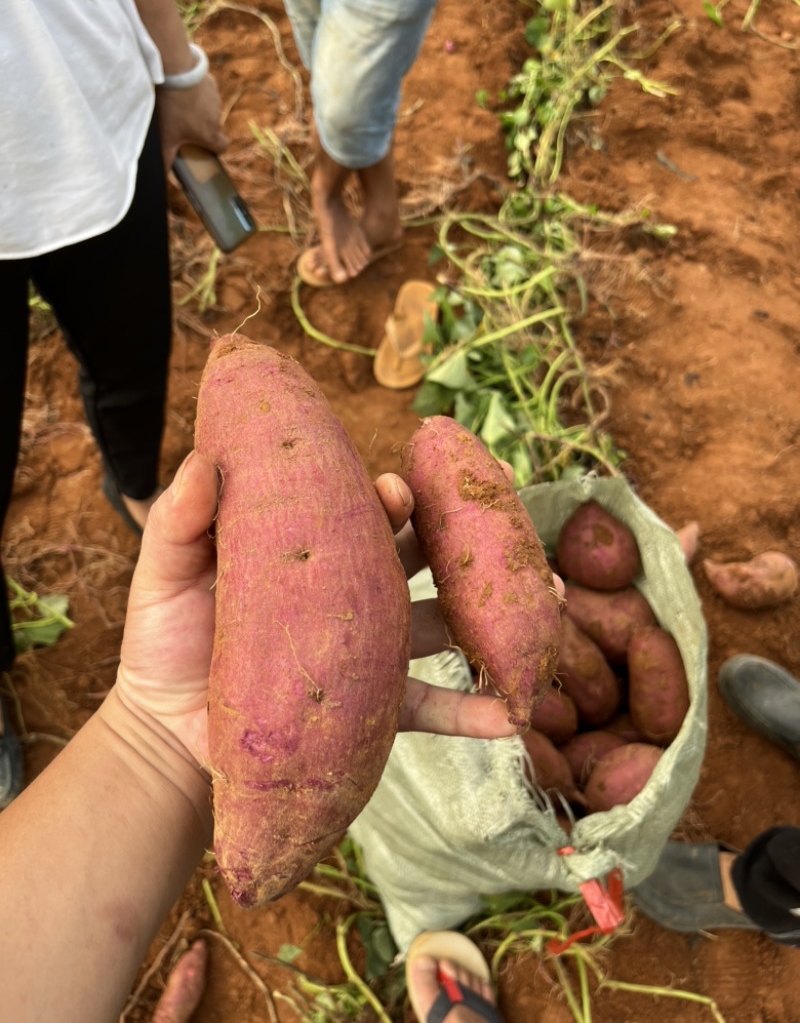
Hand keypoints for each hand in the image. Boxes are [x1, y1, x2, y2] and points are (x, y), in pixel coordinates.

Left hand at [116, 457, 519, 767]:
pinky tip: (509, 714)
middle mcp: (353, 598)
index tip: (405, 488)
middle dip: (466, 544)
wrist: (165, 734)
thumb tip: (204, 460)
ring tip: (541, 608)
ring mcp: (369, 654)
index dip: (394, 496)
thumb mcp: (165, 576)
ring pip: (443, 627)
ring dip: (492, 621)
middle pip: (420, 559)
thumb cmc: (166, 644)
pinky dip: (472, 712)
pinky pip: (431, 709)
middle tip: (507, 533)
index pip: (365, 514)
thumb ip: (180, 522)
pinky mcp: (372, 712)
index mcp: (316, 556)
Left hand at [155, 75, 228, 171]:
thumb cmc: (172, 108)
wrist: (175, 70)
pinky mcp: (209, 80)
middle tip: (182, 125)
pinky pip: (204, 90)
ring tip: (178, 103)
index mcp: (211, 134)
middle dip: (201, 128)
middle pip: (213, 127)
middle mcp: (217, 117)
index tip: (202, 147)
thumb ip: (166, 159)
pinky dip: (195, 91)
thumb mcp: (165, 138)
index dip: (214, 150)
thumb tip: (163, 180)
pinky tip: (181, 88)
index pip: (223, 148)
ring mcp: (215, 98)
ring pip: (209, 108)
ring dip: (198, 108)